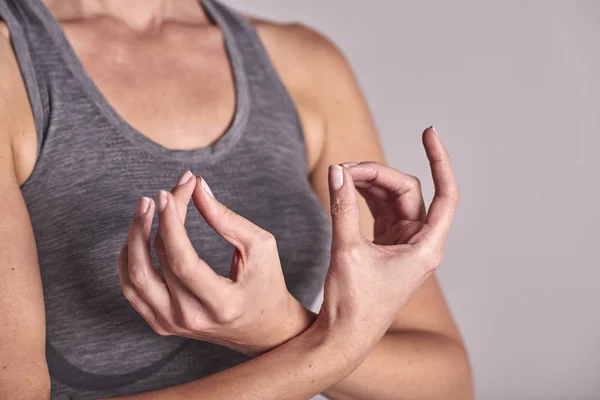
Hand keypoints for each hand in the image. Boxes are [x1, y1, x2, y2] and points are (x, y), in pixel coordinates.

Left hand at [118, 172, 314, 355]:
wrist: (262, 328)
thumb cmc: (266, 284)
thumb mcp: (259, 247)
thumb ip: (227, 219)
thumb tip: (197, 188)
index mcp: (222, 304)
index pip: (182, 262)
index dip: (170, 224)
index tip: (169, 193)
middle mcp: (192, 319)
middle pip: (155, 265)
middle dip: (156, 220)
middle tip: (163, 193)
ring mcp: (171, 324)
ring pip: (134, 278)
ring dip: (134, 237)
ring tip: (145, 207)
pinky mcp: (160, 323)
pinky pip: (131, 289)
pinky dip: (129, 257)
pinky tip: (139, 233)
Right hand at [316, 126, 459, 359]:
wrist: (344, 337)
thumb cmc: (353, 304)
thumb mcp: (346, 250)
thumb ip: (342, 207)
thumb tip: (336, 171)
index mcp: (426, 246)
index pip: (446, 194)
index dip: (440, 160)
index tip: (429, 132)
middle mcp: (420, 243)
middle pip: (407, 191)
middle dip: (377, 174)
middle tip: (343, 168)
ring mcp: (403, 244)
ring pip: (392, 200)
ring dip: (368, 184)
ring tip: (339, 175)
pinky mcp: (386, 247)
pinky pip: (379, 212)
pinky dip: (363, 198)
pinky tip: (345, 188)